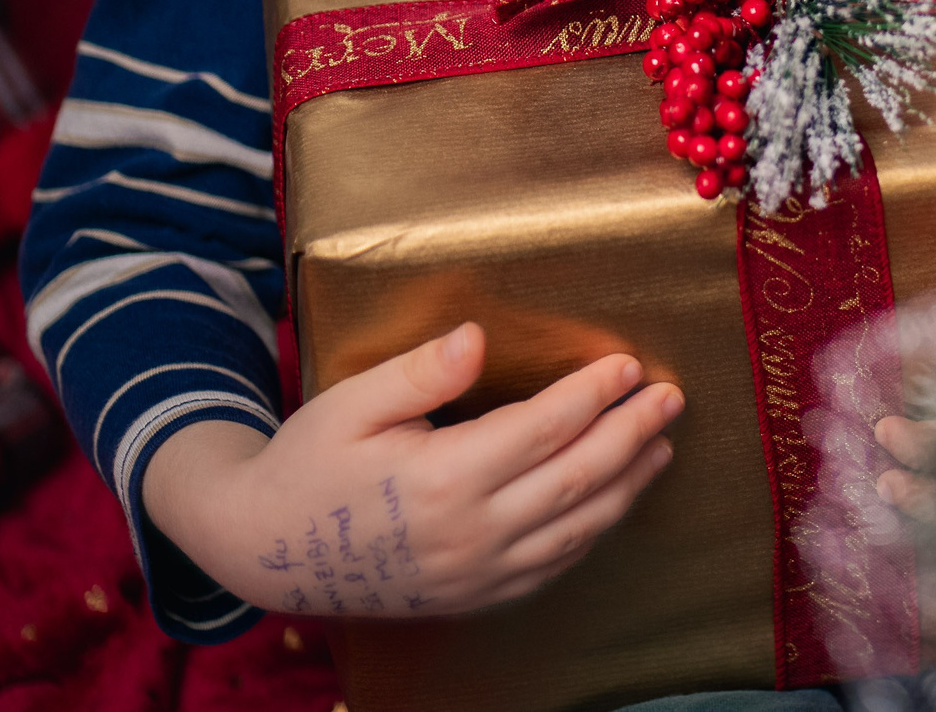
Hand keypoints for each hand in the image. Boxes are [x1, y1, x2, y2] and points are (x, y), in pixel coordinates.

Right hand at [141, 322, 681, 617]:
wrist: (265, 551)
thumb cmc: (308, 465)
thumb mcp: (350, 403)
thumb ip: (419, 371)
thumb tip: (477, 338)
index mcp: (440, 480)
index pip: (544, 429)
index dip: (593, 394)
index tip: (628, 363)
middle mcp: (468, 534)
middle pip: (577, 479)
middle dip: (631, 433)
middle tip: (670, 397)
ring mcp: (475, 574)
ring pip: (576, 529)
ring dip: (627, 485)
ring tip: (660, 443)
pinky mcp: (474, 597)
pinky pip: (552, 566)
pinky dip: (592, 530)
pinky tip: (613, 499)